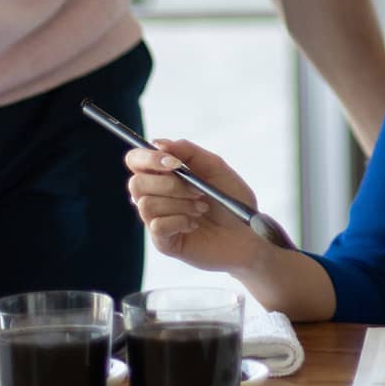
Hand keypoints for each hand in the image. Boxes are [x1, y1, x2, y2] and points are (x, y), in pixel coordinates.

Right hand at [125, 139, 266, 273]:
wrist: (248, 232)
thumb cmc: (232, 199)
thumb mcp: (215, 167)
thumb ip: (188, 152)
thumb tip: (158, 143)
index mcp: (164, 174)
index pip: (136, 160)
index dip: (148, 159)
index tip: (173, 163)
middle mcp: (155, 196)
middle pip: (136, 183)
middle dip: (170, 185)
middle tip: (198, 191)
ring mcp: (157, 219)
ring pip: (146, 205)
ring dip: (180, 204)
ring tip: (201, 208)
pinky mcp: (163, 241)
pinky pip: (157, 226)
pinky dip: (180, 221)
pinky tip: (194, 224)